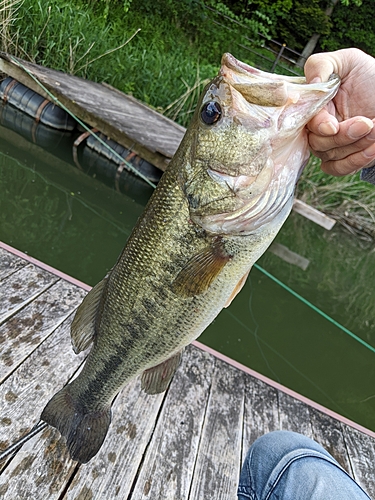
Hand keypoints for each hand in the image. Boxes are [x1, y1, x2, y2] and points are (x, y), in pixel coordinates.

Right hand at [304, 48, 374, 175]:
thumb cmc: (368, 76)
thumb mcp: (347, 61)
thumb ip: (320, 65)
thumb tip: (311, 83)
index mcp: (312, 107)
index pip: (306, 122)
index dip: (318, 126)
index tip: (333, 126)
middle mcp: (317, 128)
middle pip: (317, 144)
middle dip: (343, 136)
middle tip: (367, 124)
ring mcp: (329, 145)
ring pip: (330, 156)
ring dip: (356, 146)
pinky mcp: (342, 158)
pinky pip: (337, 169)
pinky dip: (355, 161)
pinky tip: (373, 148)